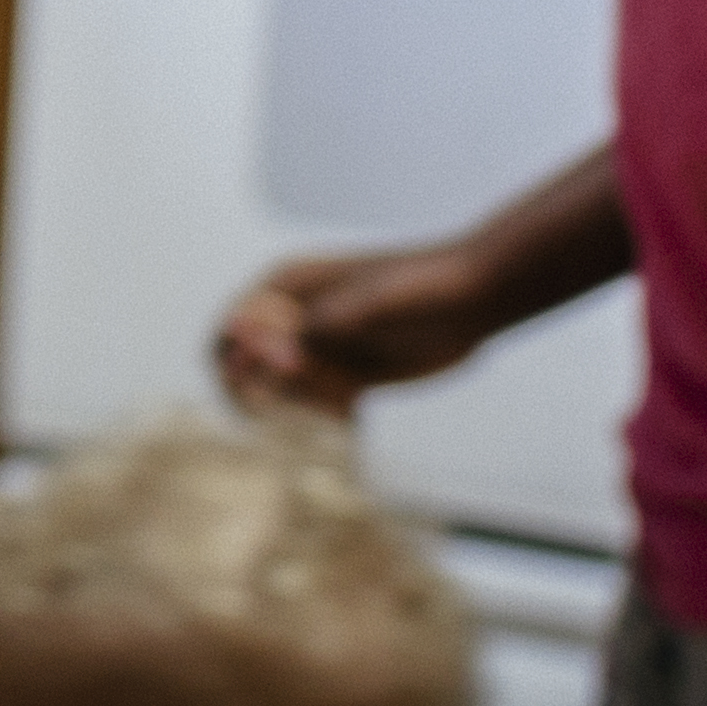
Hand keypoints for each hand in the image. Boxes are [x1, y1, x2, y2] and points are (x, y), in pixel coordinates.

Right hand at [215, 242, 509, 411]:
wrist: (477, 296)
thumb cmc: (418, 286)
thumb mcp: (357, 306)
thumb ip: (299, 327)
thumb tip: (241, 337)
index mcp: (283, 287)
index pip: (229, 332)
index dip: (243, 360)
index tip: (290, 369)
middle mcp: (293, 318)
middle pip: (247, 369)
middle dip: (269, 395)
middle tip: (316, 401)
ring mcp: (320, 349)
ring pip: (282, 394)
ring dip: (302, 410)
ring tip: (345, 403)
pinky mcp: (349, 377)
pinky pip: (318, 408)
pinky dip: (327, 420)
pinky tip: (355, 420)